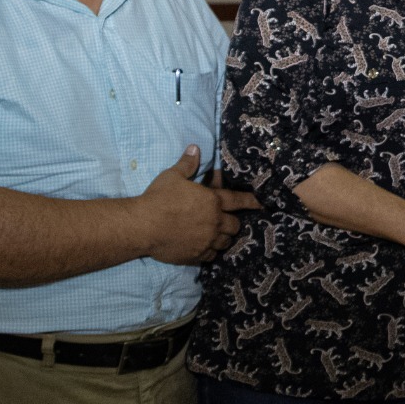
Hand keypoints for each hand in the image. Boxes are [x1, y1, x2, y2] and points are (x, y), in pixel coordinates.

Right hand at [137, 146, 260, 264]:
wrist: (143, 226)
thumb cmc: (159, 198)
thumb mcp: (173, 176)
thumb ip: (187, 164)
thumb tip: (195, 148)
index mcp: (213, 201)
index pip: (239, 200)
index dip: (251, 201)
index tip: (261, 204)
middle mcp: (214, 222)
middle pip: (235, 225)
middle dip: (233, 222)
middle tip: (227, 221)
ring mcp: (206, 241)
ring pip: (225, 242)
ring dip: (223, 237)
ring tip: (217, 235)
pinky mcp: (196, 255)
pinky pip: (211, 255)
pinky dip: (210, 251)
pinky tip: (204, 247)